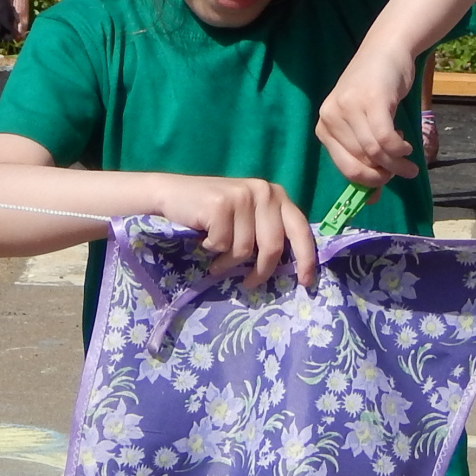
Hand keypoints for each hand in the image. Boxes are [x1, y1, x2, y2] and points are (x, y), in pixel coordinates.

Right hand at [154, 174, 317, 286]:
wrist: (170, 193)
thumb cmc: (211, 212)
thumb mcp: (247, 217)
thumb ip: (268, 231)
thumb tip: (290, 267)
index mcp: (276, 194)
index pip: (300, 229)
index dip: (306, 258)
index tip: (305, 282)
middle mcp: (264, 191)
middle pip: (272, 246)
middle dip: (261, 271)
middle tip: (249, 283)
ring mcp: (242, 196)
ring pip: (244, 250)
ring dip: (228, 262)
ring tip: (217, 258)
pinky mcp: (221, 204)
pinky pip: (223, 245)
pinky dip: (212, 250)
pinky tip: (204, 239)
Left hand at [316, 46, 419, 191]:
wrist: (386, 51)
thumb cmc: (375, 89)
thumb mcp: (362, 123)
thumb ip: (363, 157)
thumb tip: (370, 200)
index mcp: (324, 126)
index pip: (344, 168)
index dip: (367, 182)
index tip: (386, 182)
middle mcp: (331, 117)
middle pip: (361, 162)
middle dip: (384, 175)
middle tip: (402, 172)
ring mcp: (349, 108)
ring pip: (374, 153)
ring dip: (397, 165)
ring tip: (410, 164)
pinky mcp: (371, 101)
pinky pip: (386, 140)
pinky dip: (399, 150)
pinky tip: (408, 148)